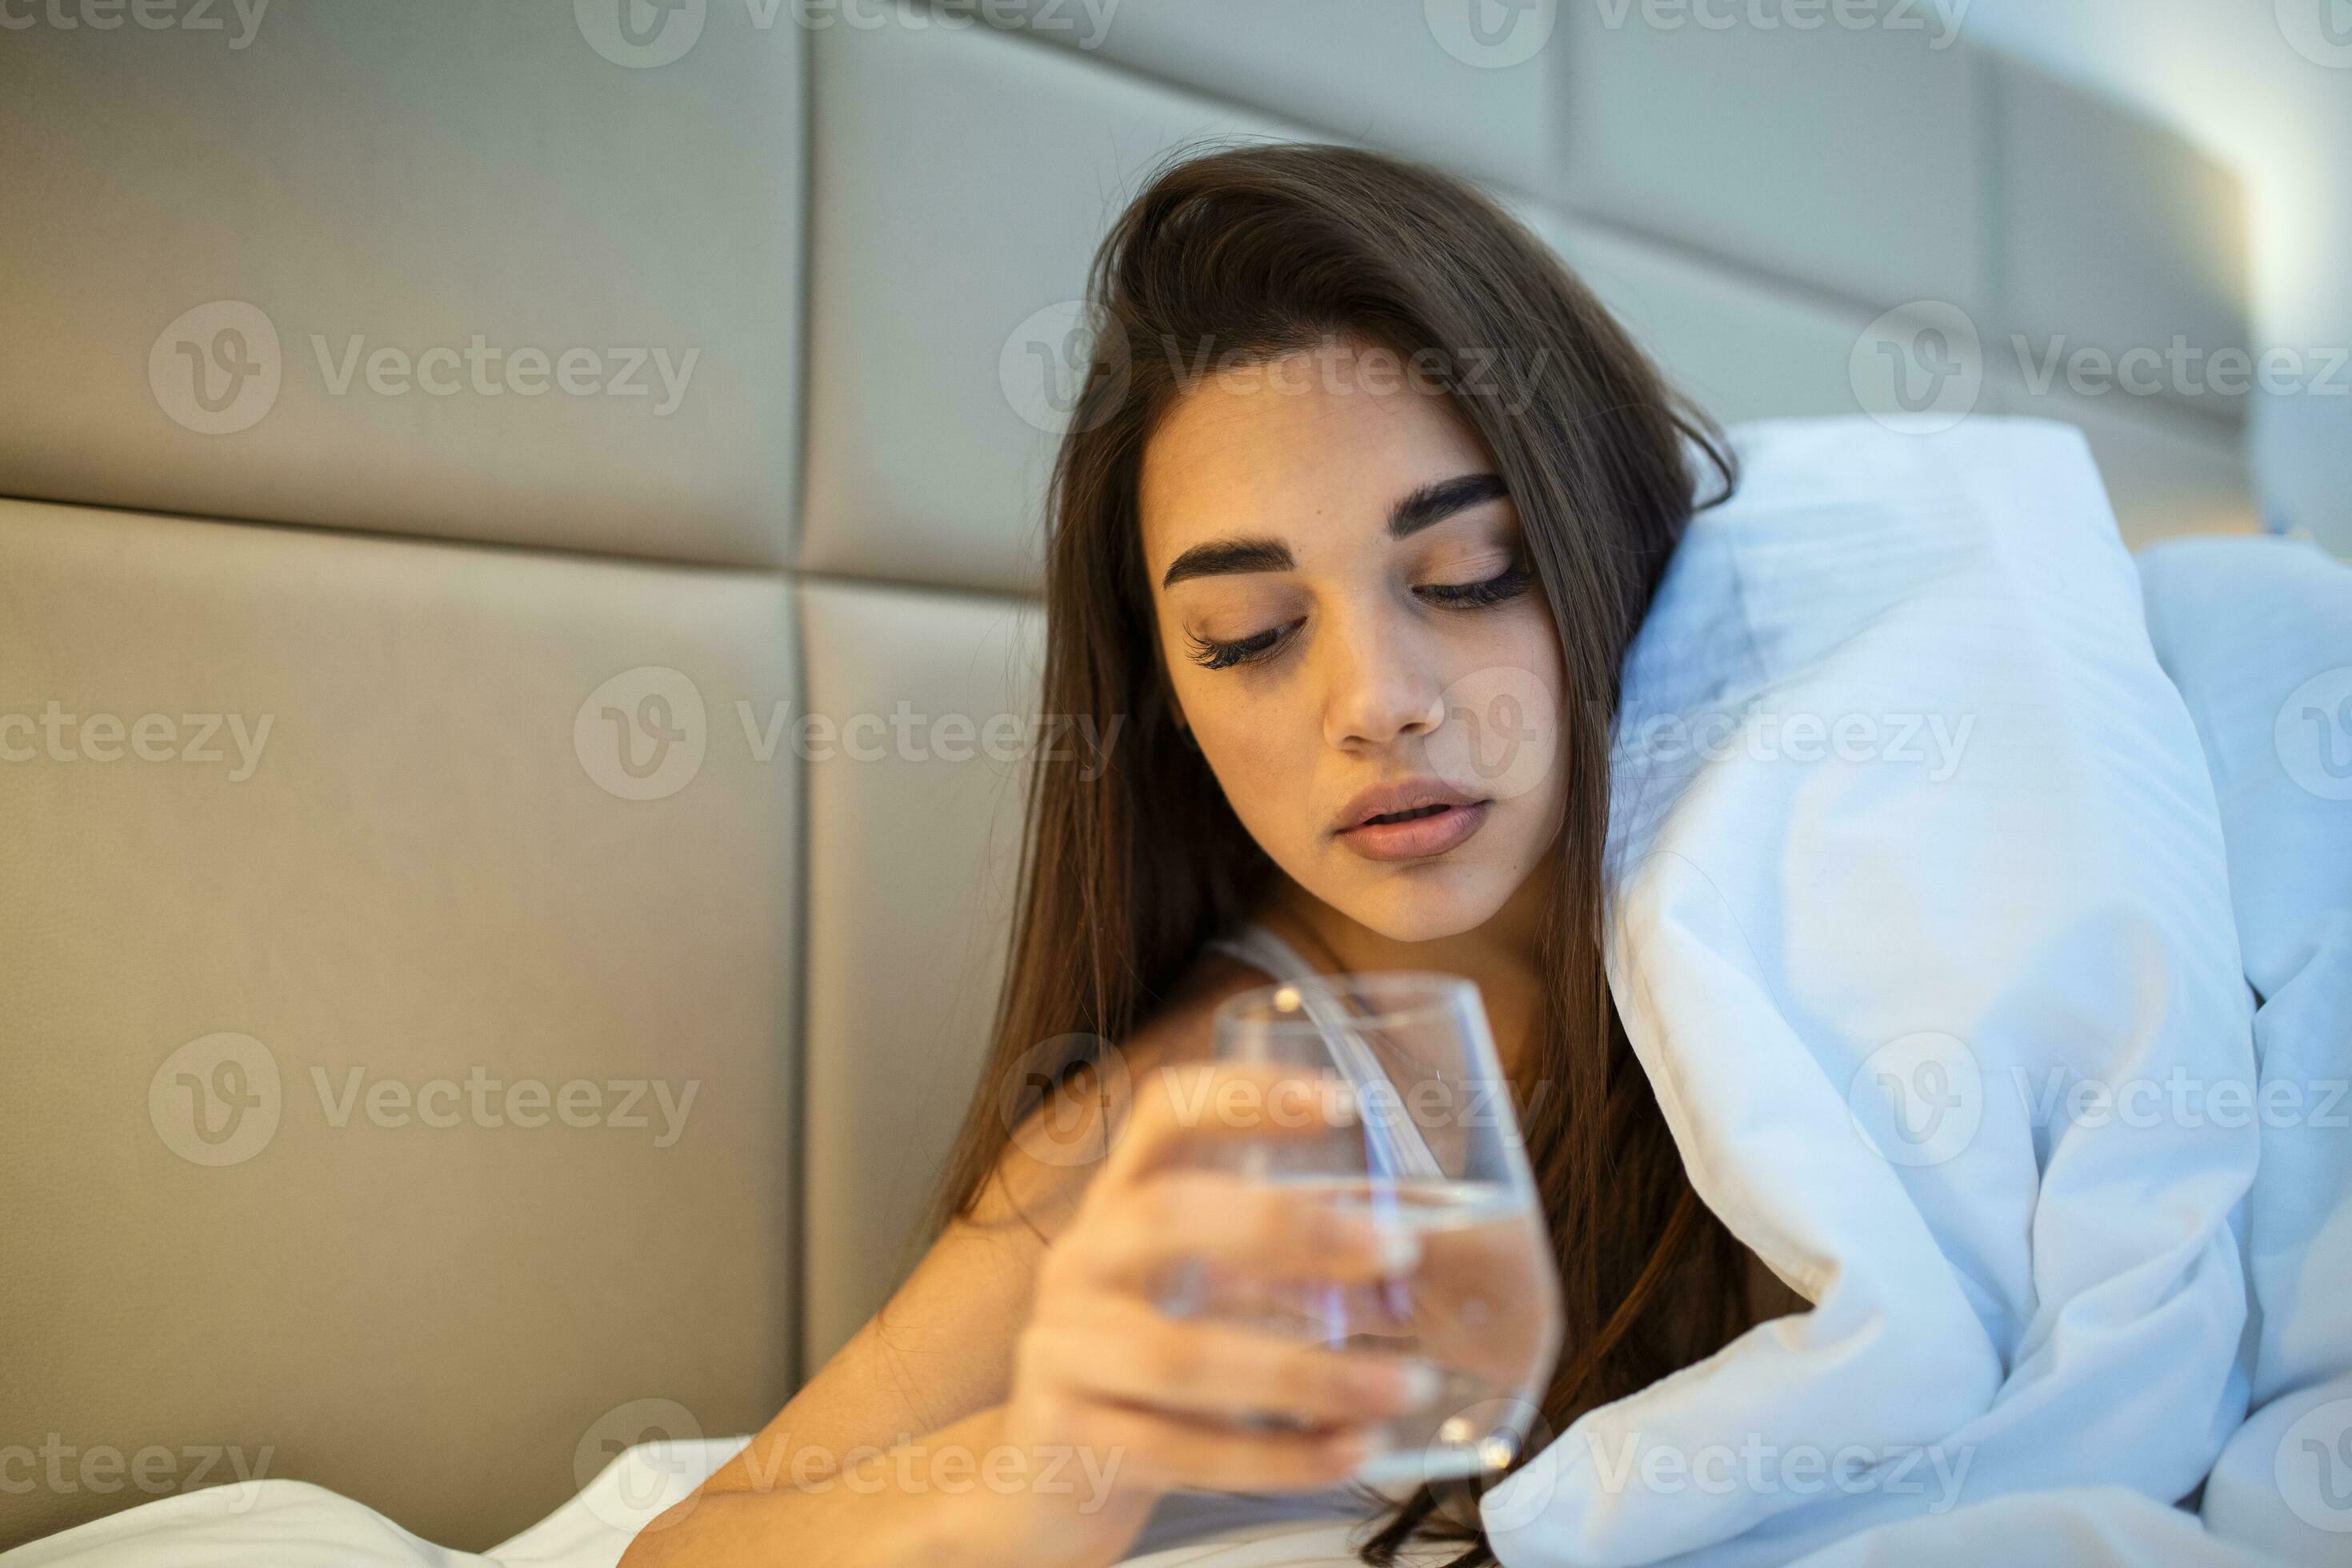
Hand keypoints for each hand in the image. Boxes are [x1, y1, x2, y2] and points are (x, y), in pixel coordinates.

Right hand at [999, 1061, 1432, 1544]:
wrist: (1045, 1484)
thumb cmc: (1153, 1368)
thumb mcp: (1198, 1292)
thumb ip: (1277, 1263)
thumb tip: (1418, 1251)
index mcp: (1119, 1203)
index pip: (1164, 1117)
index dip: (1244, 1098)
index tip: (1343, 1103)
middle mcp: (1081, 1261)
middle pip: (1169, 1216)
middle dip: (1289, 1227)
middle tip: (1398, 1249)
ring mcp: (1064, 1348)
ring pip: (1183, 1355)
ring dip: (1309, 1373)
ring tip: (1407, 1386)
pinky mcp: (1070, 1437)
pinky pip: (1182, 1449)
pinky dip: (1279, 1457)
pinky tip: (1351, 1451)